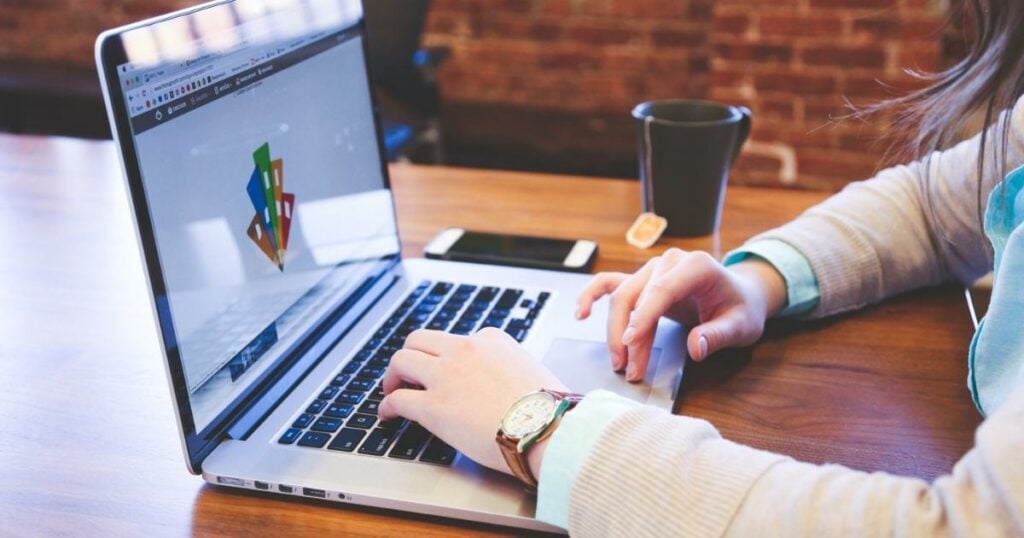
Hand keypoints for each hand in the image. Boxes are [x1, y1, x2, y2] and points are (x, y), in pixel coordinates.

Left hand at [378, 327, 567, 475]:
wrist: (548, 428)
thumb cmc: (549, 408)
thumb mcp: (532, 371)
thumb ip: (511, 369)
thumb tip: (508, 386)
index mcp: (491, 339)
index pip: (458, 340)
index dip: (446, 357)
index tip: (443, 370)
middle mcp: (465, 349)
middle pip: (419, 340)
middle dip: (410, 355)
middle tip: (406, 374)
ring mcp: (446, 376)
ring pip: (402, 360)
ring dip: (393, 376)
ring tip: (391, 390)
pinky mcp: (433, 406)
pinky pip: (398, 399)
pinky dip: (387, 406)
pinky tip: (387, 415)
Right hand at [576, 248, 786, 380]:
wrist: (740, 296)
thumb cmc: (740, 309)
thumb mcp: (741, 325)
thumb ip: (719, 335)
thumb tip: (696, 347)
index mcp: (696, 265)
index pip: (662, 290)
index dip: (644, 316)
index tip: (631, 342)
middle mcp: (669, 262)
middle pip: (636, 296)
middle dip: (629, 335)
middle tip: (630, 369)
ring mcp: (652, 269)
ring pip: (621, 297)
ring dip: (615, 331)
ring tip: (620, 363)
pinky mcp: (642, 281)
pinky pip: (610, 284)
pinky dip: (592, 296)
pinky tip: (580, 313)